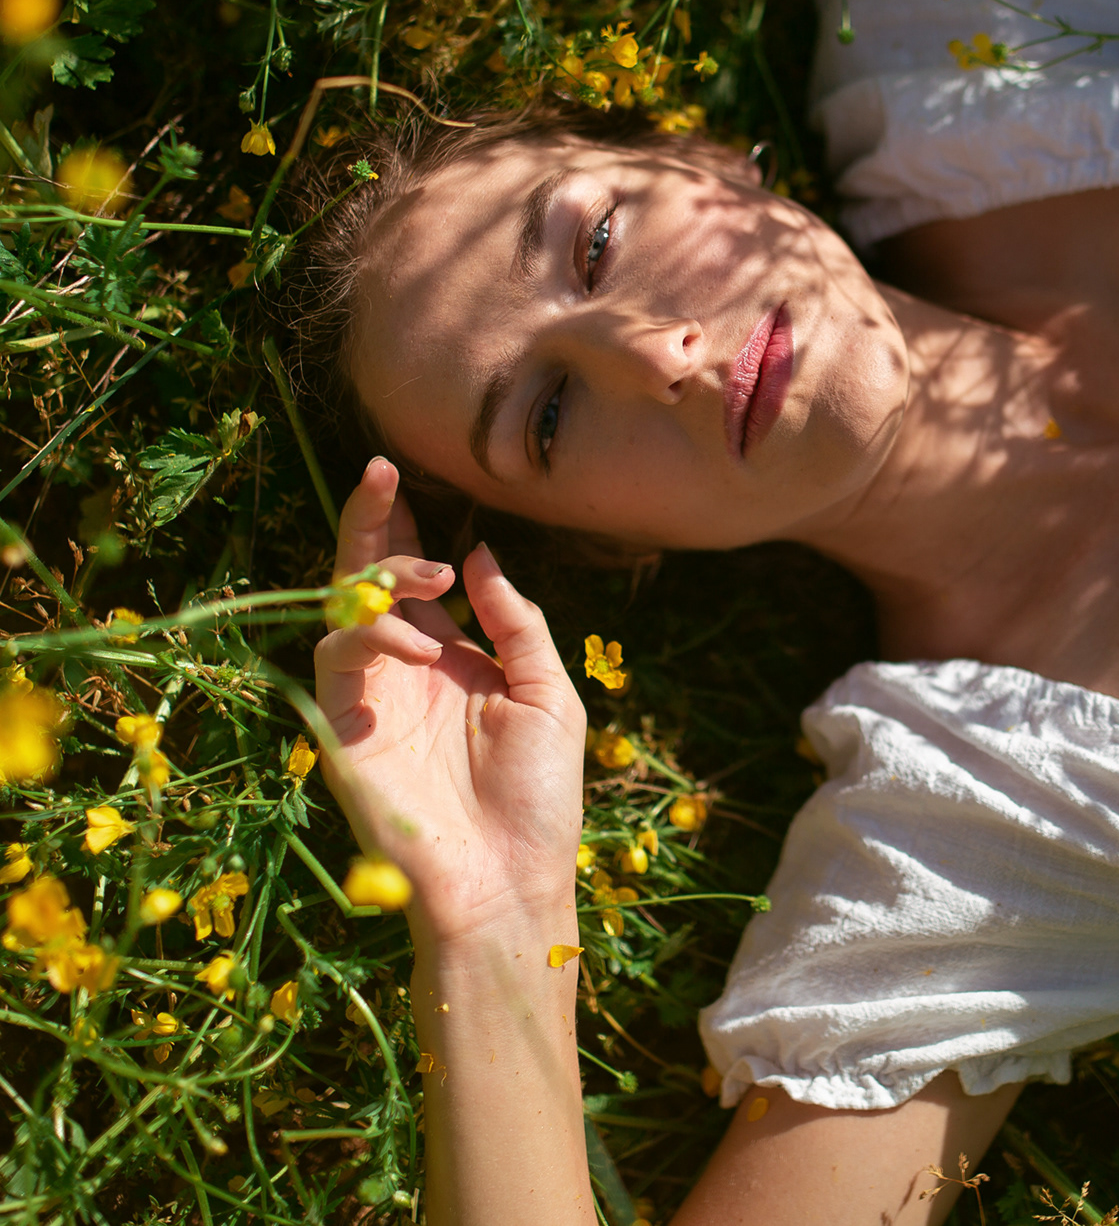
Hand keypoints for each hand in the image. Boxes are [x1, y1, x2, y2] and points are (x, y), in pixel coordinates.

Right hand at [315, 458, 585, 946]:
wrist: (509, 879)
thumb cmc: (539, 796)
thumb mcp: (548, 692)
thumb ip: (517, 621)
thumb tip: (480, 552)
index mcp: (455, 658)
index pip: (420, 580)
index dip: (410, 528)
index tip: (407, 475)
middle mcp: (407, 669)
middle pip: (370, 579)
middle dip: (372, 523)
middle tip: (382, 472)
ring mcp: (371, 696)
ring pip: (344, 608)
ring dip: (383, 576)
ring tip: (431, 575)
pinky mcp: (342, 728)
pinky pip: (336, 658)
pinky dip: (370, 635)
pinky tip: (420, 645)